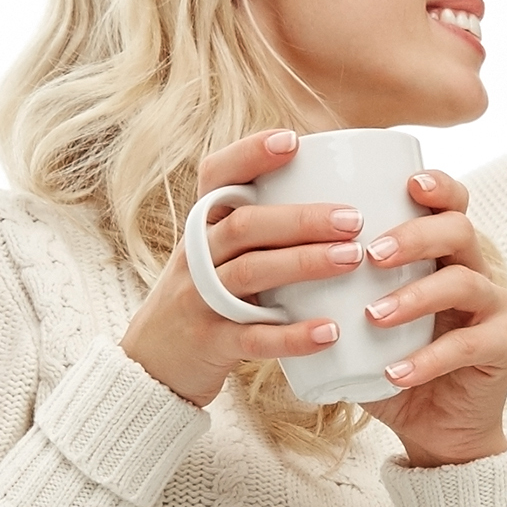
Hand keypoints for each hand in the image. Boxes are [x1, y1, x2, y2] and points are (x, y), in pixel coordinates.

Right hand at [119, 131, 368, 408]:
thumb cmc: (205, 300)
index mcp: (203, 227)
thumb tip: (338, 191)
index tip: (292, 140)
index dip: (250, 154)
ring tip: (352, 259)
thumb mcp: (216, 256)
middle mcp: (197, 256)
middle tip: (354, 219)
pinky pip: (253, 338)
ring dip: (304, 262)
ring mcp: (200, 300)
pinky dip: (293, 335)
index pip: (216, 176)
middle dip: (301, 218)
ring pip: (250, 272)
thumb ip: (260, 228)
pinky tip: (330, 331)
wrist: (152, 366)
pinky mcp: (211, 343)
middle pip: (244, 224)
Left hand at [357, 169, 506, 466]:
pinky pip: (468, 346)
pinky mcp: (502, 348)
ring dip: (415, 296)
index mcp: (444, 252)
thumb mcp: (357, 321)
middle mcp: (476, 269)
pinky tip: (395, 372)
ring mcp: (494, 307)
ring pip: (464, 283)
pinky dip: (427, 359)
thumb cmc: (389, 362)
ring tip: (374, 315)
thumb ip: (328, 291)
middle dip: (415, 236)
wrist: (433, 426)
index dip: (436, 185)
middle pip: (459, 230)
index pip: (450, 202)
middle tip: (371, 254)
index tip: (407, 183)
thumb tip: (259, 265)